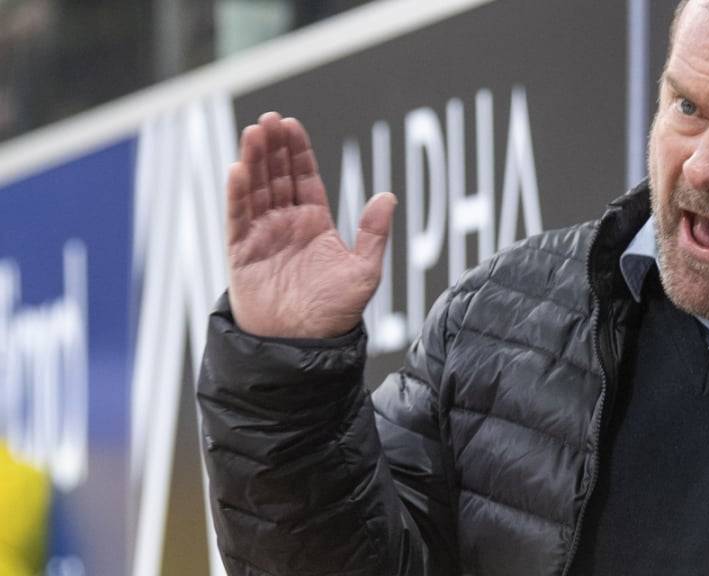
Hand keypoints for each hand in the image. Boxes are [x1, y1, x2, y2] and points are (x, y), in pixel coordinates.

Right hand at [226, 112, 395, 337]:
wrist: (303, 346)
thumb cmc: (335, 313)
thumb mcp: (364, 271)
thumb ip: (373, 234)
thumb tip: (388, 197)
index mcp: (314, 224)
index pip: (303, 178)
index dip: (297, 151)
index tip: (291, 125)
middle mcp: (286, 225)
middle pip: (276, 176)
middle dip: (273, 147)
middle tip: (270, 119)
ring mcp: (262, 237)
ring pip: (255, 190)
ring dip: (253, 161)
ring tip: (254, 133)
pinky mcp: (241, 253)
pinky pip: (236, 218)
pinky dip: (236, 194)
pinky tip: (238, 169)